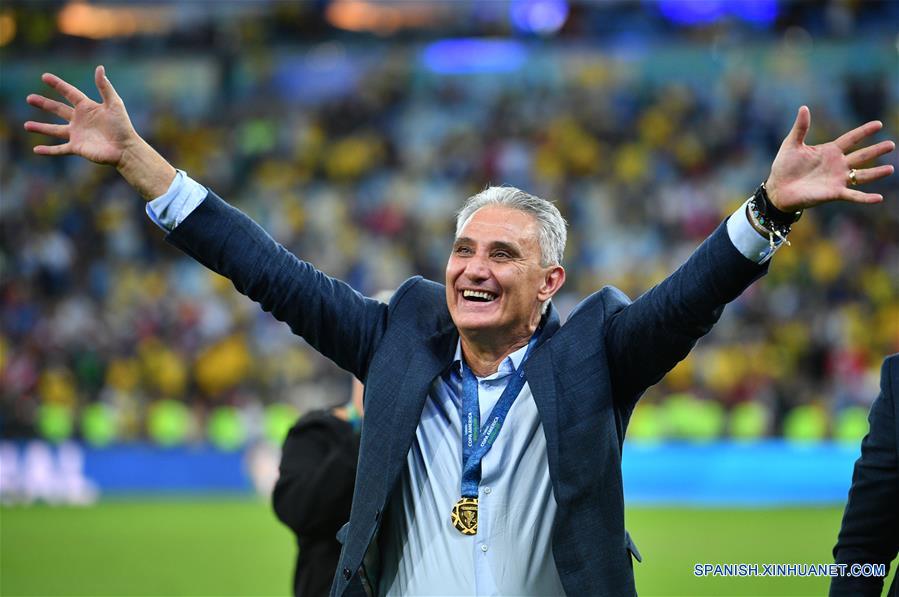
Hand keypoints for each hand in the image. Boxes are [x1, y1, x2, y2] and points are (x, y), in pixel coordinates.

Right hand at [25, 65, 137, 165]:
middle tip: (29, 98)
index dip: (58, 85)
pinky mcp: (77, 148)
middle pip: (58, 109)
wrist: (126, 149)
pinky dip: (48, 151)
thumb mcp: (114, 104)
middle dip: (44, 104)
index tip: (44, 77)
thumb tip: (99, 68)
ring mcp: (77, 134)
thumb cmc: (123, 126)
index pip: (69, 93)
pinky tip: (36, 150)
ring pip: (55, 130)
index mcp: (87, 108)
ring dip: (41, 128)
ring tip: (26, 125)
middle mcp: (80, 120)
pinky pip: (59, 149)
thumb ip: (105, 87)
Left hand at [766, 106, 893, 211]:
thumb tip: (803, 107)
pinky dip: (865, 198)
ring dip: (876, 173)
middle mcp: (837, 164)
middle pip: (862, 155)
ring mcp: (837, 179)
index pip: (851, 139)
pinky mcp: (834, 193)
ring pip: (861, 175)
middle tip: (891, 144)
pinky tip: (879, 198)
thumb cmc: (784, 167)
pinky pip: (853, 195)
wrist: (777, 189)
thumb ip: (800, 128)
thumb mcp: (791, 144)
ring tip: (890, 169)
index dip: (864, 131)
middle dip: (876, 150)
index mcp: (829, 151)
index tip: (878, 124)